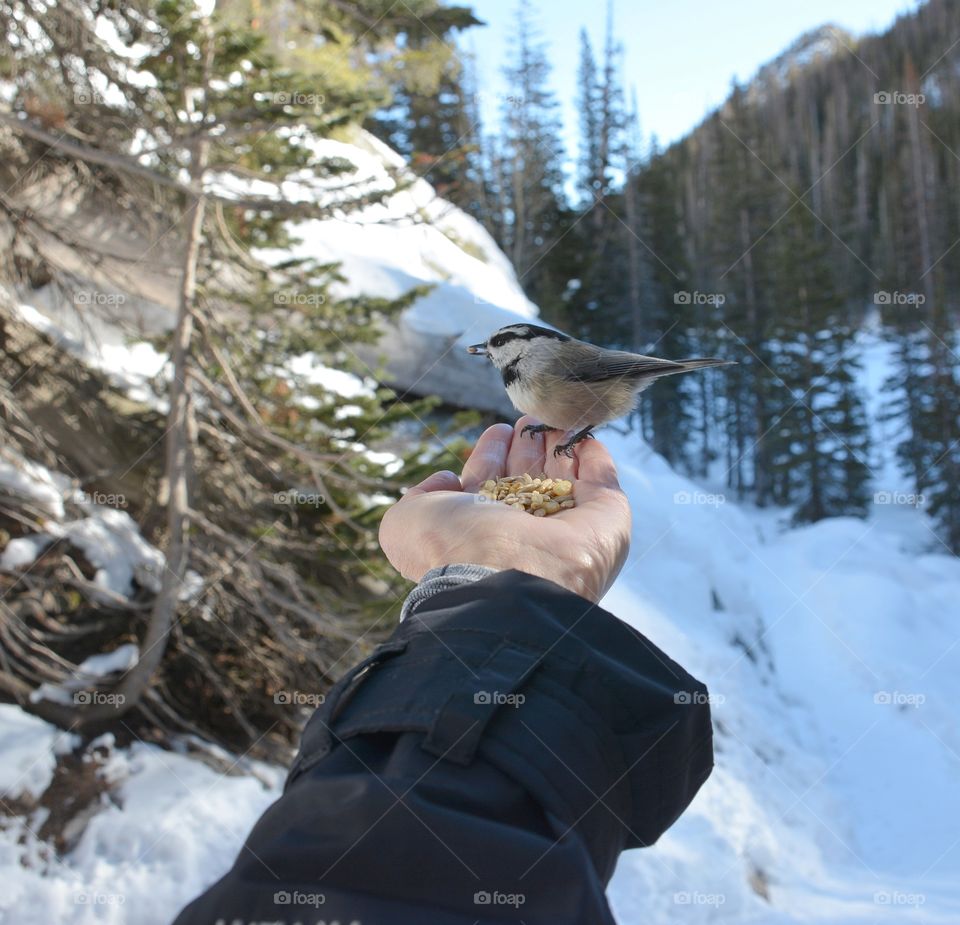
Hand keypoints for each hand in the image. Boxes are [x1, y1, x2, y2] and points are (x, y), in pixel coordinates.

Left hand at [379, 416, 630, 601]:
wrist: (505, 577)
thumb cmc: (451, 548)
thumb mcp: (406, 522)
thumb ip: (420, 495)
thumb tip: (448, 480)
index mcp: (480, 529)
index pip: (490, 485)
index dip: (492, 455)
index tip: (498, 430)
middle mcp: (523, 529)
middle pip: (528, 478)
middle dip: (528, 447)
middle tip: (529, 419)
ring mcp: (567, 525)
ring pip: (564, 475)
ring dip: (560, 444)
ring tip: (554, 415)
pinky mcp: (605, 519)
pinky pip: (602, 479)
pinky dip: (595, 454)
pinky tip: (586, 433)